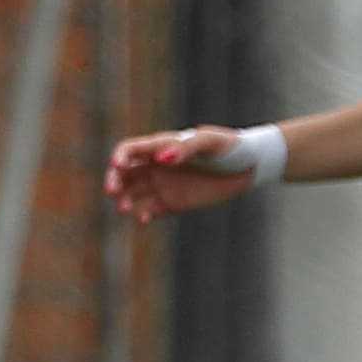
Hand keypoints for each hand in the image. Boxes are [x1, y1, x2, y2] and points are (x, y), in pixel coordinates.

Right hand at [105, 126, 259, 222]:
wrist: (249, 166)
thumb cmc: (229, 147)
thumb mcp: (210, 142)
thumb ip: (186, 148)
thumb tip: (162, 158)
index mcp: (161, 146)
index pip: (130, 149)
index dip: (119, 157)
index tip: (118, 166)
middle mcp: (157, 166)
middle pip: (124, 173)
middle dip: (114, 180)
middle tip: (112, 191)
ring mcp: (164, 185)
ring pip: (133, 193)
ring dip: (124, 200)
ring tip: (124, 208)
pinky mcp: (174, 203)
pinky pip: (151, 210)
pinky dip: (142, 215)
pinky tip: (143, 219)